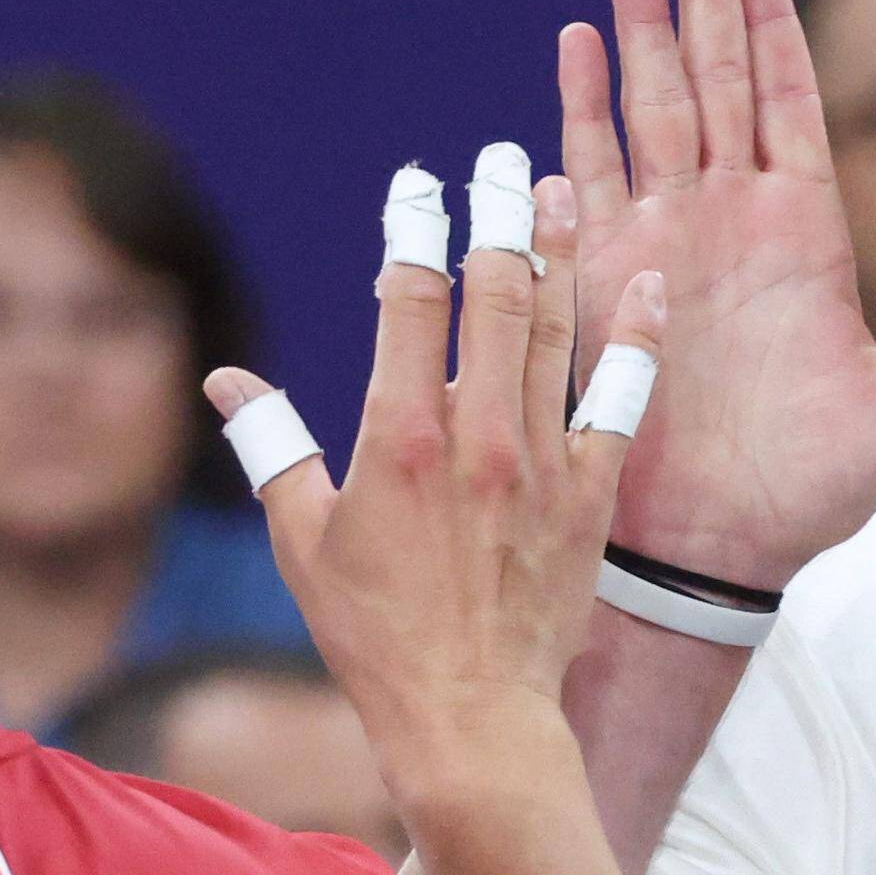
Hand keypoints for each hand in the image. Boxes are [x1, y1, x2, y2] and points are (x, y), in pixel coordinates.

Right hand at [207, 173, 661, 818]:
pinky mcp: (590, 497)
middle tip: (503, 158)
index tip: (420, 182)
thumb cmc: (376, 636)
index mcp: (400, 436)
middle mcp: (477, 435)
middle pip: (493, 294)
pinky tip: (648, 287)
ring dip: (560, 254)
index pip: (408, 299)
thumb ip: (272, 450)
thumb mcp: (304, 542)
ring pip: (555, 332)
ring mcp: (541, 462)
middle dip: (497, 216)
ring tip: (563, 191)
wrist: (472, 716)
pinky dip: (635, 341)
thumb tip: (226, 386)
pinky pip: (620, 402)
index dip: (414, 228)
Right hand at [562, 0, 875, 594]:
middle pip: (711, 75)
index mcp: (802, 230)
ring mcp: (664, 239)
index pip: (784, 95)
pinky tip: (578, 41)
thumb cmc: (810, 487)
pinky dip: (582, 108)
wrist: (721, 551)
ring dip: (639, 23)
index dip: (768, 16)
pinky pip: (591, 172)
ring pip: (649, 103)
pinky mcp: (606, 274)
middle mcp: (728, 218)